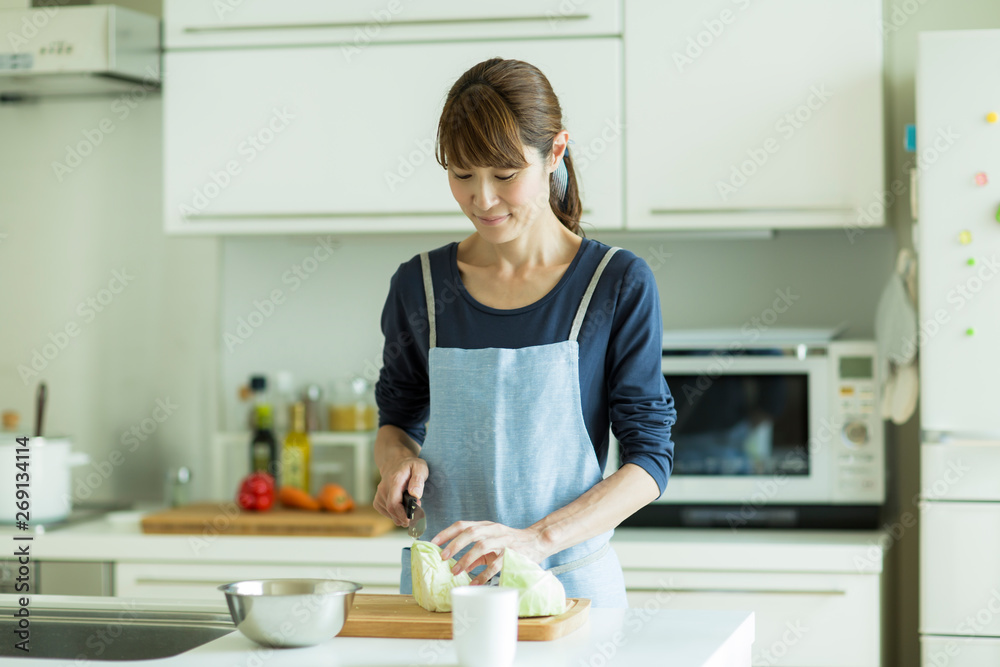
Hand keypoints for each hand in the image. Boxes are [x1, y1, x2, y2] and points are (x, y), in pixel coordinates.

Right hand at [372, 456, 427, 526]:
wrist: (396, 462)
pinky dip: (395, 515)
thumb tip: (415, 495)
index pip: (393, 503)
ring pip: (389, 514)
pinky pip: (386, 513)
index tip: (411, 520)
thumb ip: (418, 480)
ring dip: (402, 516)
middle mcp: (383, 488)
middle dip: (405, 516)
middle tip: (417, 512)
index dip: (402, 515)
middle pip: (391, 511)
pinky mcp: (378, 500)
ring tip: (412, 506)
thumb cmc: (410, 466)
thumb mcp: (420, 468)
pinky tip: (402, 508)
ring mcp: (379, 495)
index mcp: (394, 481)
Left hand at [432, 521, 548, 585]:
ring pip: (482, 545)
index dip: (447, 533)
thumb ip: (476, 555)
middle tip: (442, 557)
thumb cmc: (511, 543)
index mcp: (486, 526)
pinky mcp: (511, 553)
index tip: (434, 543)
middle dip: (455, 544)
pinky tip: (474, 583)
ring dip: (466, 558)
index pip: (463, 524)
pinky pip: (495, 564)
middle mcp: (493, 530)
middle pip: (471, 532)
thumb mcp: (491, 545)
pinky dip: (483, 575)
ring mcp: (503, 541)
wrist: (537, 541)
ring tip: (455, 570)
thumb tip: (461, 567)